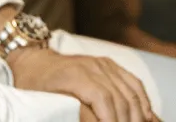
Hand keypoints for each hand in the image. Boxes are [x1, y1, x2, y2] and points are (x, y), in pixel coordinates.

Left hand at [8, 47, 154, 121]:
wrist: (32, 61)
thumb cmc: (34, 84)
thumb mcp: (44, 100)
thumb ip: (72, 112)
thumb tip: (94, 120)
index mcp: (75, 74)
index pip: (104, 99)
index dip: (112, 120)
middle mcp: (91, 66)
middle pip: (120, 99)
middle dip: (125, 121)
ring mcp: (102, 63)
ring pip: (130, 93)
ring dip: (136, 115)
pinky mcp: (108, 64)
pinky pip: (133, 82)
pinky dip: (142, 100)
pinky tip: (144, 116)